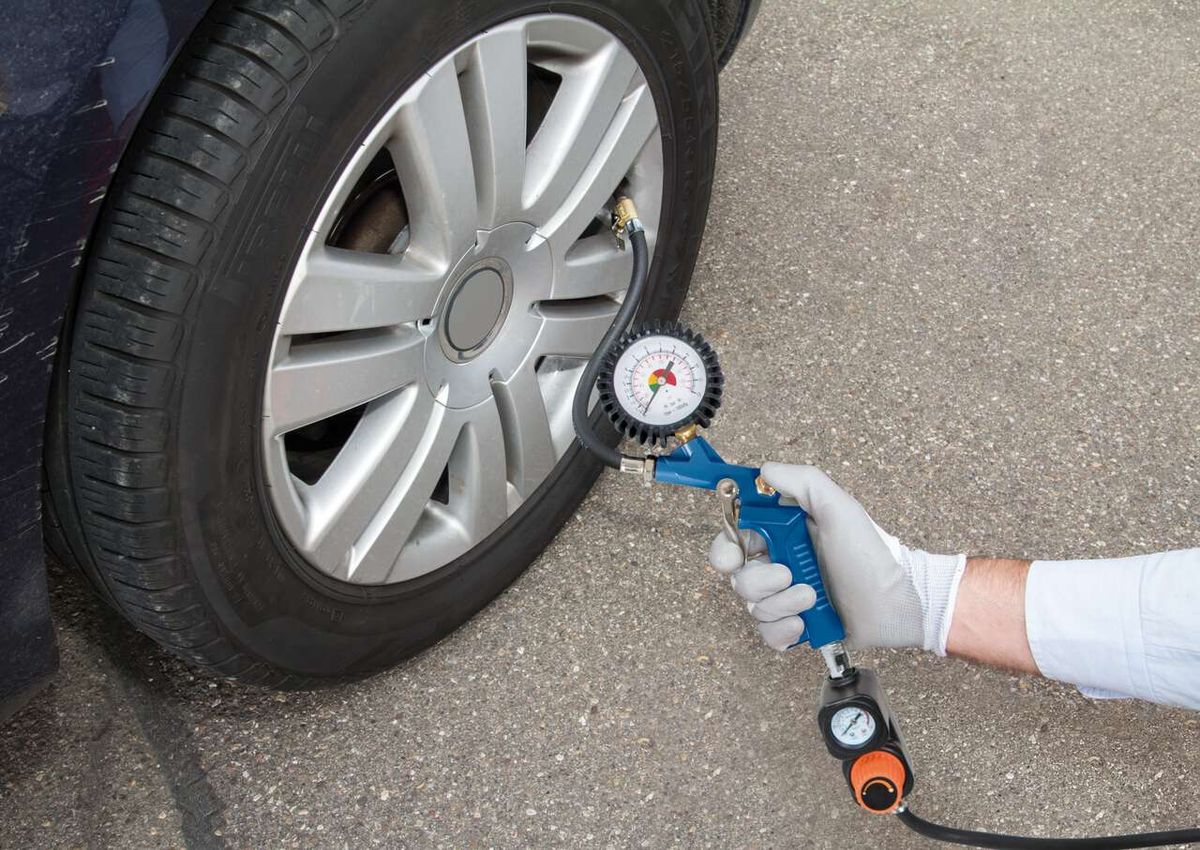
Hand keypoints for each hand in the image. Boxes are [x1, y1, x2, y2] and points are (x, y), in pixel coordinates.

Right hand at [708, 463, 964, 652]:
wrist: (897, 601)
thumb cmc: (871, 553)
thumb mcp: (838, 507)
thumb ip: (802, 481)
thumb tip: (765, 470)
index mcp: (780, 535)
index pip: (733, 539)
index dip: (724, 549)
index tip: (735, 554)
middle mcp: (778, 565)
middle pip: (738, 577)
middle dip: (760, 580)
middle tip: (788, 574)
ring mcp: (785, 598)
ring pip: (753, 608)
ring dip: (782, 603)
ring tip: (814, 597)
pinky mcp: (795, 626)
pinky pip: (768, 634)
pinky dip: (783, 630)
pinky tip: (804, 624)